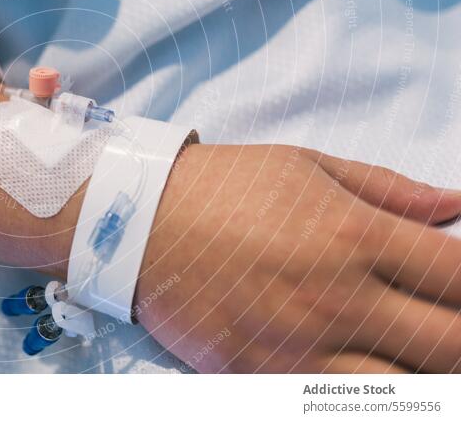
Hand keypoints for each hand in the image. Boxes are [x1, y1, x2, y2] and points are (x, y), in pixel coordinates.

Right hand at [136, 144, 460, 372]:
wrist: (136, 220)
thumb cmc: (223, 186)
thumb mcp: (306, 166)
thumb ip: (387, 189)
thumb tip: (455, 204)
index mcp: (354, 235)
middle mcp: (337, 298)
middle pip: (451, 345)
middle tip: (445, 321)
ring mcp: (299, 347)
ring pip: (403, 389)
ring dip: (422, 374)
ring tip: (410, 352)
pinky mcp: (260, 377)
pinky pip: (333, 404)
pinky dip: (362, 392)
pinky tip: (361, 369)